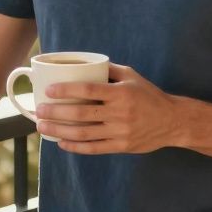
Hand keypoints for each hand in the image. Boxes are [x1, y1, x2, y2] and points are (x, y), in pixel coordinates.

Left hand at [37, 63, 178, 154]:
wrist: (172, 122)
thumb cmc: (149, 95)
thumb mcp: (132, 76)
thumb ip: (108, 69)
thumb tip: (83, 63)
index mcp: (120, 93)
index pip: (88, 89)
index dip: (66, 90)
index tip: (49, 90)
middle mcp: (119, 113)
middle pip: (81, 113)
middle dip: (56, 112)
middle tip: (38, 110)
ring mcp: (120, 132)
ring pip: (83, 133)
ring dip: (59, 130)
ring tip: (43, 126)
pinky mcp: (121, 146)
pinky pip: (94, 148)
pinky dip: (75, 146)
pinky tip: (61, 142)